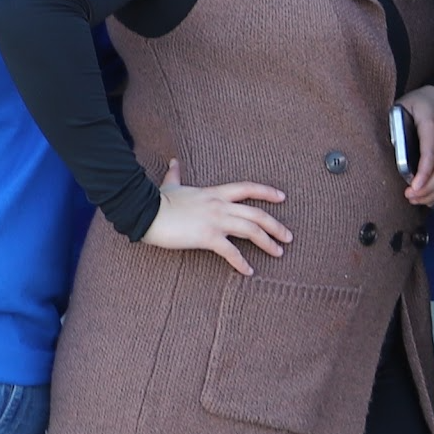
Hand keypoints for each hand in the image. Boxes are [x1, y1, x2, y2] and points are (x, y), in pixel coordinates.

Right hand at [146, 158, 290, 275]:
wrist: (145, 211)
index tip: (282, 197)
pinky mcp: (208, 237)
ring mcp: (216, 221)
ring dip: (268, 242)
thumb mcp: (171, 185)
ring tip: (278, 253)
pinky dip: (242, 263)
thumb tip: (173, 161)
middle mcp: (220, 205)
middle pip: (257, 213)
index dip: (267, 192)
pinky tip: (249, 271)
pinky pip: (231, 252)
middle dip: (276, 226)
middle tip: (289, 237)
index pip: (248, 188)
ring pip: (251, 230)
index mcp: (215, 193)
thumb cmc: (158, 201)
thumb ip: (176, 174)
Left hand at [399, 85, 433, 207]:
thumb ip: (397, 129)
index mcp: (432, 125)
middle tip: (410, 198)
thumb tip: (396, 155)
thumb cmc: (416, 103)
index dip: (424, 173)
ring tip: (416, 200)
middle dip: (427, 188)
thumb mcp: (401, 108)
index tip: (413, 188)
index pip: (430, 154)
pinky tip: (429, 198)